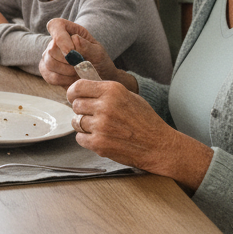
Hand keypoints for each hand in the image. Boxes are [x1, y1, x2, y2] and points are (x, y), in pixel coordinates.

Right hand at [41, 18, 120, 86]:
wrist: (99, 77)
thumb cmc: (98, 61)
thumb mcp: (98, 52)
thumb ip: (86, 46)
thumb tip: (73, 40)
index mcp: (68, 31)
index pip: (56, 25)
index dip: (60, 38)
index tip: (71, 51)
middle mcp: (54, 42)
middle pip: (52, 49)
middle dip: (68, 61)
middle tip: (82, 65)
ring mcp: (48, 56)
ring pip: (50, 63)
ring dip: (68, 71)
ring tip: (79, 72)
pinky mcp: (46, 70)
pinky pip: (50, 76)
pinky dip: (64, 80)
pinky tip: (73, 79)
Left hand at [67, 79, 211, 189]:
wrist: (159, 146)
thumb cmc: (145, 121)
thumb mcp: (129, 96)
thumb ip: (106, 91)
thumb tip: (81, 88)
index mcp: (112, 90)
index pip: (78, 87)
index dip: (73, 93)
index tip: (74, 97)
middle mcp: (105, 106)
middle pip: (76, 105)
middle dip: (82, 110)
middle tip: (94, 115)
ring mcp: (101, 126)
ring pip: (76, 122)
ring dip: (84, 125)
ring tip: (101, 128)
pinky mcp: (99, 143)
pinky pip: (79, 138)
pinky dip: (87, 139)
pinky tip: (101, 138)